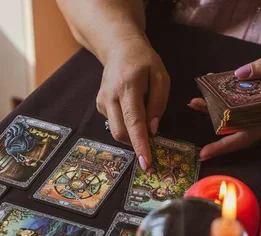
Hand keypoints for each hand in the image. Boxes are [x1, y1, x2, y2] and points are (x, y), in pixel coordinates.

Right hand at [97, 37, 169, 169]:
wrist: (119, 47)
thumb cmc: (143, 61)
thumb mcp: (161, 76)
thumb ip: (159, 103)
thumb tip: (153, 129)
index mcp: (128, 88)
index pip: (134, 122)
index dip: (141, 145)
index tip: (146, 163)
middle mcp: (110, 97)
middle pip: (120, 132)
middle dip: (136, 143)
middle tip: (152, 145)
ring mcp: (102, 102)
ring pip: (117, 130)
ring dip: (133, 132)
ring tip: (143, 113)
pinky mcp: (99, 105)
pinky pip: (115, 123)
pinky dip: (127, 124)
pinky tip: (132, 108)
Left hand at [190, 48, 260, 159]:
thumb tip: (238, 73)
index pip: (245, 137)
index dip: (224, 146)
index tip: (204, 154)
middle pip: (233, 126)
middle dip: (211, 118)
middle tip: (193, 104)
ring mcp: (257, 109)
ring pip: (231, 114)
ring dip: (213, 108)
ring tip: (196, 99)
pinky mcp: (255, 98)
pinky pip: (235, 100)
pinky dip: (222, 94)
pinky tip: (211, 84)